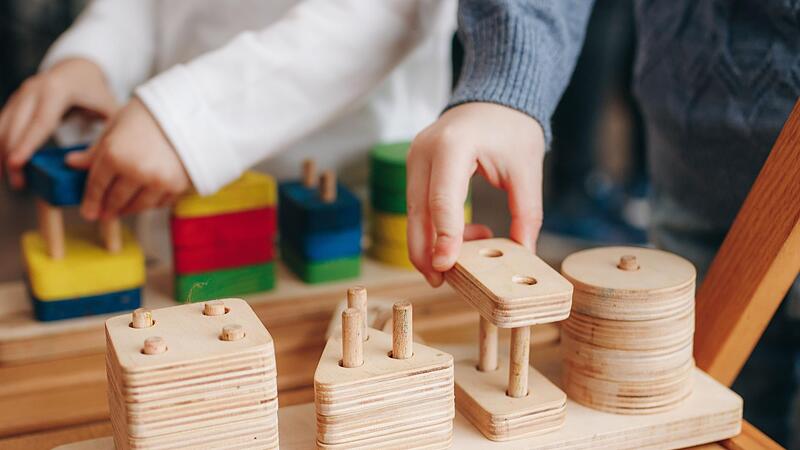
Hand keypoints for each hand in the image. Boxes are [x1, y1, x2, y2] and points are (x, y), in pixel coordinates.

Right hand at [0, 58, 117, 187]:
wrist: (79, 69)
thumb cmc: (96, 92)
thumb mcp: (109, 109)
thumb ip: (104, 134)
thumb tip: (90, 164)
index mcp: (57, 90)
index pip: (40, 121)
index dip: (27, 144)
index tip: (17, 163)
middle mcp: (34, 89)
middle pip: (16, 125)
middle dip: (12, 155)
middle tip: (18, 183)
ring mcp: (21, 94)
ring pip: (3, 125)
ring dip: (3, 152)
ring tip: (13, 179)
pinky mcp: (14, 101)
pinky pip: (2, 124)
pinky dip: (2, 144)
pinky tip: (4, 165)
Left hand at [66, 97, 190, 219]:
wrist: (188, 112)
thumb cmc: (149, 114)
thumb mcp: (115, 126)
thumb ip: (95, 150)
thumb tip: (72, 164)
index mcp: (114, 154)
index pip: (97, 185)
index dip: (90, 201)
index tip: (88, 212)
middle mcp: (135, 171)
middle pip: (116, 200)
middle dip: (107, 209)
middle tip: (103, 214)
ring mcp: (157, 181)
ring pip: (138, 206)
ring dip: (128, 209)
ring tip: (123, 209)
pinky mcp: (176, 186)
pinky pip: (159, 203)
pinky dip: (150, 203)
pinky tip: (145, 198)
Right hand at [406, 102, 545, 285]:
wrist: (492, 100)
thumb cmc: (511, 128)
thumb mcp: (527, 170)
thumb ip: (526, 213)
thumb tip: (524, 254)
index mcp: (452, 146)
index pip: (442, 200)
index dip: (443, 237)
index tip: (446, 267)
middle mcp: (424, 151)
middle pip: (416, 211)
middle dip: (425, 251)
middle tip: (440, 281)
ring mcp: (414, 157)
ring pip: (412, 213)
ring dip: (432, 241)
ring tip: (469, 253)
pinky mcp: (414, 167)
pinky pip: (417, 205)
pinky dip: (435, 227)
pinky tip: (467, 233)